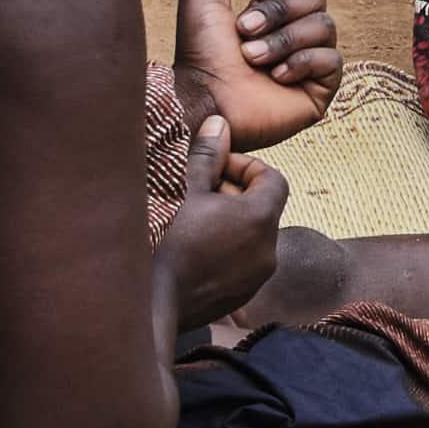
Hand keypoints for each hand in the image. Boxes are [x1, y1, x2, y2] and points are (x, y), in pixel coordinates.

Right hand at [164, 106, 294, 337]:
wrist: (155, 305)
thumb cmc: (172, 244)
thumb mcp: (189, 194)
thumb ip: (208, 157)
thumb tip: (219, 123)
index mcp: (261, 218)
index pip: (273, 179)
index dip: (247, 168)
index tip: (218, 170)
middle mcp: (269, 248)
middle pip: (264, 207)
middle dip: (237, 194)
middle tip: (202, 194)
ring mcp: (259, 276)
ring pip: (255, 236)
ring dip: (233, 223)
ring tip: (198, 222)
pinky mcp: (245, 295)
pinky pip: (246, 263)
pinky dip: (230, 250)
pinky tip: (198, 251)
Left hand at [172, 0, 341, 149]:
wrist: (204, 104)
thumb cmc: (197, 57)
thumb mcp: (204, 0)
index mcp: (270, 11)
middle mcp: (293, 33)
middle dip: (278, 12)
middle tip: (243, 32)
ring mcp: (308, 61)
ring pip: (325, 26)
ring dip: (284, 40)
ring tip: (253, 59)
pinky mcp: (319, 89)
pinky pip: (332, 59)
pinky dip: (303, 62)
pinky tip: (277, 76)